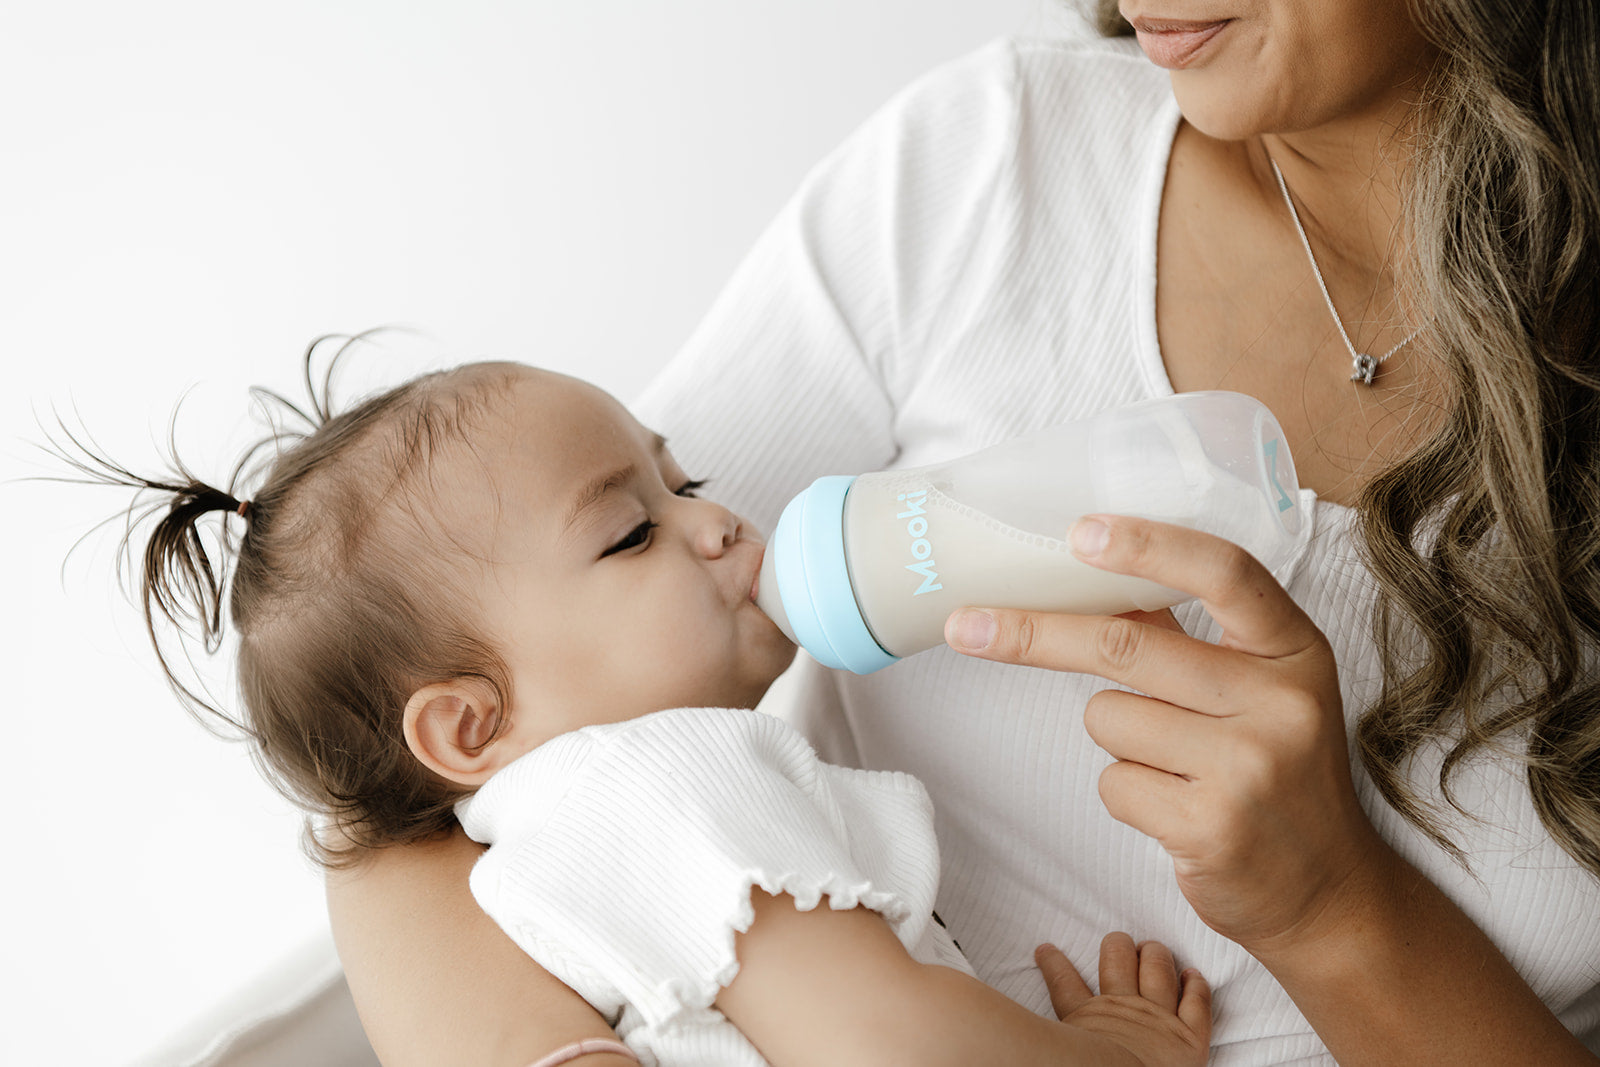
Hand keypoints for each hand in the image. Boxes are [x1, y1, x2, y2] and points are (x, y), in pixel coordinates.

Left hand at [945, 515, 1396, 954]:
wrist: (1329, 891)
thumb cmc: (1278, 774)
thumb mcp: (1261, 689)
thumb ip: (1189, 638)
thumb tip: (1090, 577)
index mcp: (1294, 649)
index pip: (1223, 572)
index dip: (1148, 546)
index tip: (1079, 531)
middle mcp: (1280, 701)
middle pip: (1125, 646)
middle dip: (1033, 635)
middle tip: (965, 625)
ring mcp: (1249, 767)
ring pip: (1107, 719)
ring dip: (1116, 739)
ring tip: (1177, 768)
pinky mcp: (1211, 827)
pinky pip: (1113, 783)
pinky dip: (1128, 793)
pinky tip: (1178, 809)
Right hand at [1038, 933, 1210, 1066]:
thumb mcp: (1053, 1046)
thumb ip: (1035, 1034)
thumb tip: (995, 1033)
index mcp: (1086, 1019)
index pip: (1064, 983)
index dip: (1053, 963)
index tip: (1045, 948)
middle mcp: (1122, 1009)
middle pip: (1117, 961)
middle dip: (1117, 945)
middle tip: (1117, 942)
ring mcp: (1158, 1018)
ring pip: (1157, 970)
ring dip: (1155, 955)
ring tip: (1152, 947)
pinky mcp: (1189, 1034)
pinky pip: (1197, 1002)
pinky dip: (1196, 986)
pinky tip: (1193, 974)